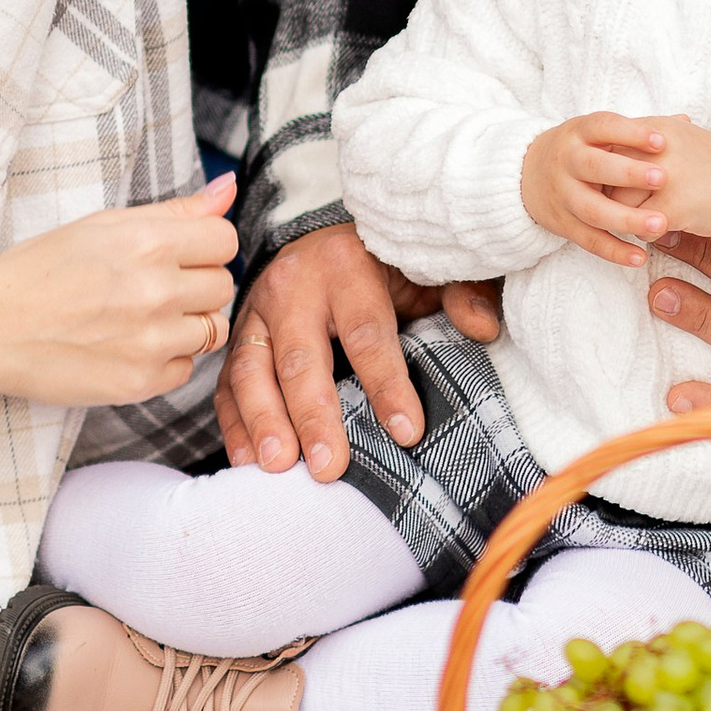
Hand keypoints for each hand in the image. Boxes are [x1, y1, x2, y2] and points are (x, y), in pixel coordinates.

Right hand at [0, 178, 238, 419]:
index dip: (205, 247)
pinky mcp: (141, 382)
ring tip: (143, 318)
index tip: (180, 254)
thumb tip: (229, 187)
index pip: (226, 240)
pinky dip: (166, 359)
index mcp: (149, 242)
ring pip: (211, 329)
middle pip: (222, 286)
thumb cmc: (43, 268)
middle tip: (154, 287)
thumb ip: (176, 210)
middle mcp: (157, 291)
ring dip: (185, 324)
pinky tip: (131, 346)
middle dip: (196, 285)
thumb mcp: (106, 224)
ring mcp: (151, 341)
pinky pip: (186, 369)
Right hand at [217, 220, 442, 478]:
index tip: (407, 433)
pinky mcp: (239, 337)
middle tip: (328, 467)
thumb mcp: (430, 269)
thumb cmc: (387, 267)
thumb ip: (463, 291)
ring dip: (264, 422)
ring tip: (278, 467)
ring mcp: (258, 311)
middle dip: (314, 415)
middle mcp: (294, 285)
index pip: (367, 331)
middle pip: (302, 357)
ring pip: (253, 370)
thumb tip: (482, 328)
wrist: (324, 243)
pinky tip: (247, 461)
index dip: (387, 384)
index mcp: (346, 264)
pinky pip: (228, 382)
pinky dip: (235, 423)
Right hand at [521, 112, 710, 264]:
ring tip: (661, 223)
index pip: (603, 126)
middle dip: (628, 173)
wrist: (527, 175)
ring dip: (626, 218)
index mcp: (579, 133)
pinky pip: (589, 240)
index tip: (661, 140)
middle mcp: (567, 162)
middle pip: (594, 167)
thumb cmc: (581, 150)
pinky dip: (614, 251)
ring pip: (592, 209)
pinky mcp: (562, 225)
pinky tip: (641, 257)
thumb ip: (639, 131)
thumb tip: (685, 120)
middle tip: (662, 178)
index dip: (630, 132)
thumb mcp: (600, 134)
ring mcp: (562, 195)